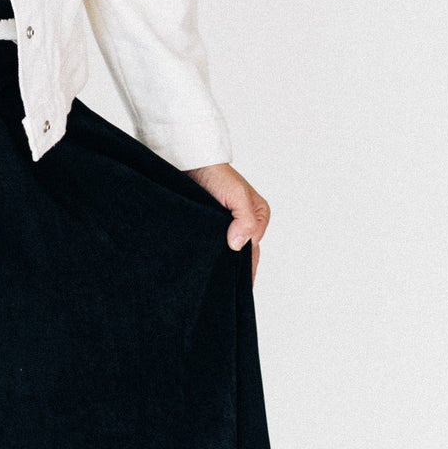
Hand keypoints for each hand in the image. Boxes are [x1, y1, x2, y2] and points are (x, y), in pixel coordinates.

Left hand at [184, 162, 270, 284]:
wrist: (189, 161)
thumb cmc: (216, 173)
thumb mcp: (237, 195)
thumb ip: (245, 220)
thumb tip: (238, 246)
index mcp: (258, 216)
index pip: (253, 252)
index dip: (245, 270)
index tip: (234, 288)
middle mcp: (244, 221)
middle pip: (240, 253)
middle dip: (231, 268)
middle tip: (218, 287)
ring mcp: (225, 223)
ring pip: (224, 248)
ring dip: (217, 259)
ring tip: (207, 277)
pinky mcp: (208, 221)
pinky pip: (210, 241)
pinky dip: (206, 250)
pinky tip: (199, 260)